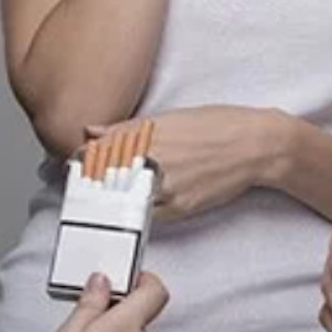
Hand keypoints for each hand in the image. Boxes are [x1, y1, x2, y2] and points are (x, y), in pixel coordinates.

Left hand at [86, 106, 283, 222]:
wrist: (255, 146)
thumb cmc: (217, 125)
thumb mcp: (170, 117)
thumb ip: (127, 129)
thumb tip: (92, 131)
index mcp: (147, 133)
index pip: (97, 150)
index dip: (82, 159)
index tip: (75, 162)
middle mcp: (153, 158)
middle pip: (104, 177)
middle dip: (90, 181)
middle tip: (82, 184)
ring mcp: (165, 185)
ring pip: (122, 199)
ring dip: (110, 200)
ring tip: (106, 199)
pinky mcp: (179, 207)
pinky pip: (146, 214)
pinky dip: (135, 212)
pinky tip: (134, 208)